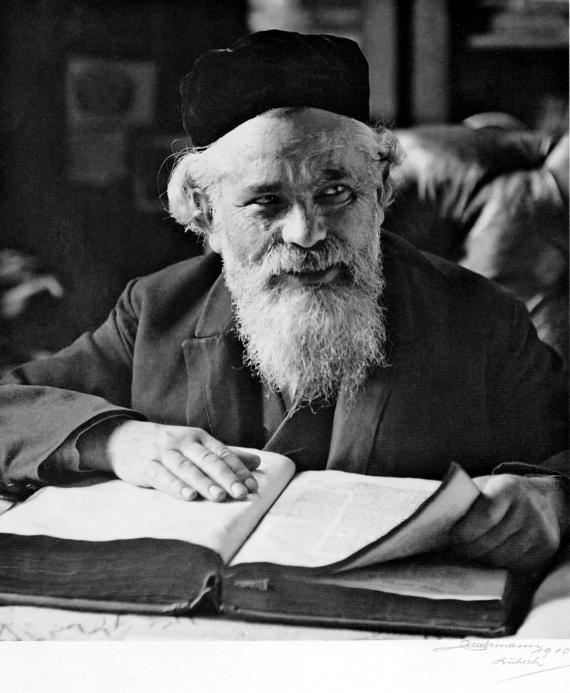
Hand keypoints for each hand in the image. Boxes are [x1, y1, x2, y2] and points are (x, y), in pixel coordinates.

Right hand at [78, 419, 259, 501]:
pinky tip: (188, 497)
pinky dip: (175, 486)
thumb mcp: (195, 445)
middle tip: (241, 493)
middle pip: (207, 460)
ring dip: (204, 483)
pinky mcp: (145, 466)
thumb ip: (225, 455)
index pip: (222, 453)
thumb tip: (257, 462)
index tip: (253, 486)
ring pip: (186, 468)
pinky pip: (162, 476)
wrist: (122, 437)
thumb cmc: (166, 445)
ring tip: (219, 497)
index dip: (238, 470)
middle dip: (225, 477)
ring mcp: (163, 453)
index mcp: (199, 437)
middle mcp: (183, 442)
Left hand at [450, 474, 567, 570]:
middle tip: (457, 549)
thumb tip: (432, 520)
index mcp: (508, 488)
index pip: (485, 515)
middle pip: (490, 541)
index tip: (452, 538)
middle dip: (468, 548)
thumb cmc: (499, 493)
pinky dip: (500, 563)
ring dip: (482, 558)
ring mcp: (540, 529)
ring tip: (472, 551)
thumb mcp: (484, 486)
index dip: (466, 531)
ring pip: (500, 557)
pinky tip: (492, 553)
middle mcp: (528, 508)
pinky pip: (515, 565)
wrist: (539, 498)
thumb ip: (464, 500)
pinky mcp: (546, 547)